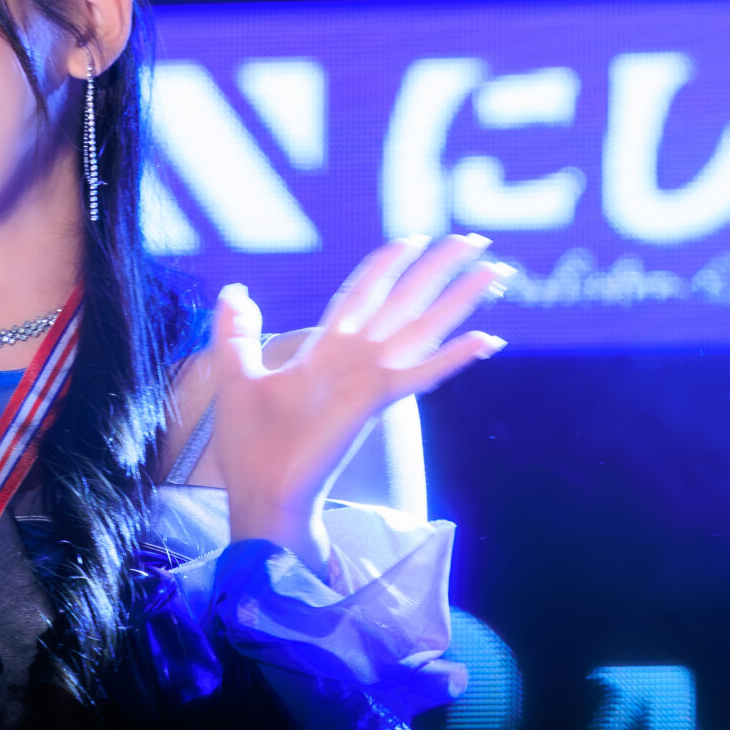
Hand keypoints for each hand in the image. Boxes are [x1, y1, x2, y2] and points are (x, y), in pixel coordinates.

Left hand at [210, 234, 507, 570]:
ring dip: (461, 298)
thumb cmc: (250, 445)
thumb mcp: (234, 373)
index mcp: (326, 350)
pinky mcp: (377, 400)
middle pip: (405, 300)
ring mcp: (371, 378)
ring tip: (495, 271)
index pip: (363, 294)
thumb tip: (234, 290)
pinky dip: (455, 357)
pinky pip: (422, 373)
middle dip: (438, 268)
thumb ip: (237, 331)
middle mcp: (356, 359)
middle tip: (472, 240)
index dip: (387, 265)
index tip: (411, 239)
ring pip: (424, 327)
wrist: (259, 490)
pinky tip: (486, 339)